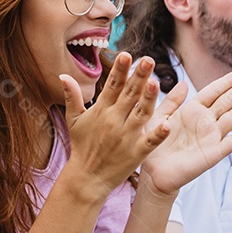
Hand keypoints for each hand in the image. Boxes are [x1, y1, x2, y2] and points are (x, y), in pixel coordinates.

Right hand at [61, 54, 172, 196]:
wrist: (87, 178)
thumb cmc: (82, 146)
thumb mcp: (73, 120)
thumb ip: (72, 96)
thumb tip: (63, 75)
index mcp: (101, 111)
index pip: (112, 86)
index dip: (120, 70)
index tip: (126, 54)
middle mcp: (114, 121)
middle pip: (129, 95)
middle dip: (138, 77)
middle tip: (148, 60)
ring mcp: (126, 137)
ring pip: (141, 113)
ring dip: (148, 98)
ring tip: (156, 82)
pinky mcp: (136, 153)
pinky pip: (150, 141)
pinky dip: (159, 134)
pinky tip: (169, 123)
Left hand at [139, 69, 231, 197]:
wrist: (153, 171)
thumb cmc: (153, 143)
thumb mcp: (157, 117)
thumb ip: (171, 101)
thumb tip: (183, 83)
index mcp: (192, 110)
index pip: (214, 91)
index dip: (228, 81)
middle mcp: (205, 121)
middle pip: (229, 101)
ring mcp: (211, 136)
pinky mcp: (213, 153)